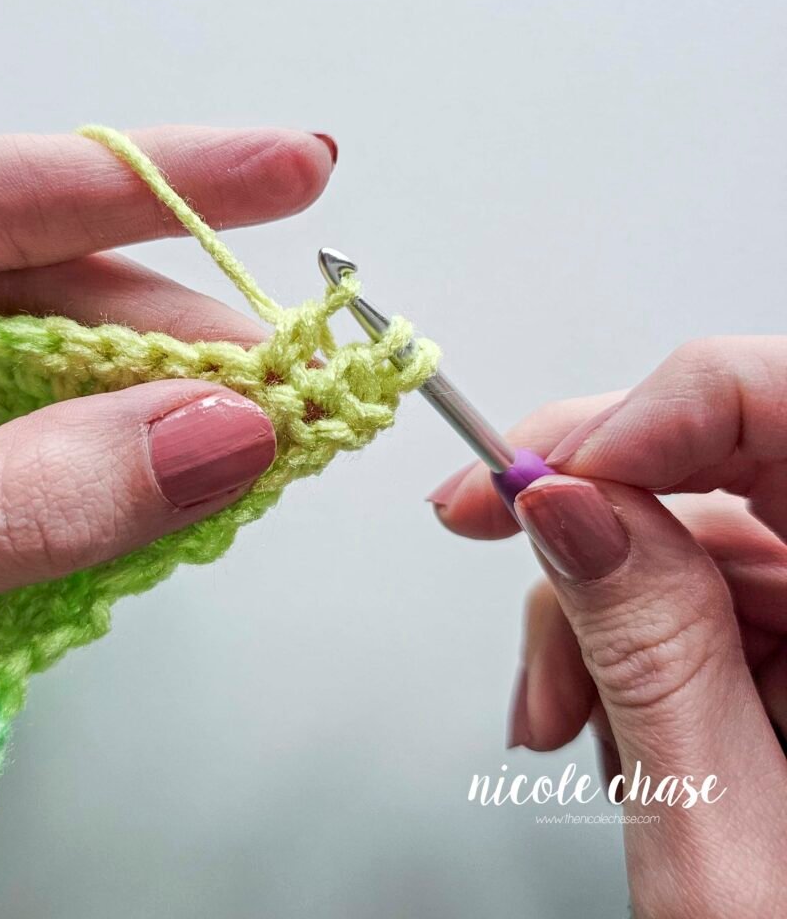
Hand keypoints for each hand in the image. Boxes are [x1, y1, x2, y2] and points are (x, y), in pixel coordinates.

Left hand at [0, 126, 335, 744]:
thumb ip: (30, 497)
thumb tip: (220, 436)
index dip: (160, 180)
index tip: (294, 168)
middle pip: (49, 289)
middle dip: (176, 342)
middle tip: (293, 383)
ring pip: (55, 375)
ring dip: (159, 415)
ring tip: (256, 442)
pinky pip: (41, 445)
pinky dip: (115, 473)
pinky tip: (177, 483)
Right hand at [431, 338, 786, 917]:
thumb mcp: (723, 829)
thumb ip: (649, 651)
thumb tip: (561, 502)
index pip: (785, 403)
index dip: (659, 412)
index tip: (547, 473)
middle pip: (715, 452)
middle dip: (580, 498)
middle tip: (476, 517)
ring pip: (674, 527)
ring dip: (582, 604)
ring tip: (556, 710)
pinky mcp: (782, 630)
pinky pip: (677, 583)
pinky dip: (606, 634)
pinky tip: (593, 713)